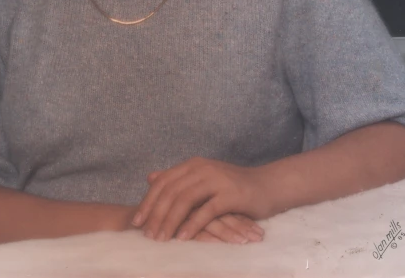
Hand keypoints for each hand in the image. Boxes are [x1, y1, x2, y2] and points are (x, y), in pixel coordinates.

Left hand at [131, 157, 270, 241]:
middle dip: (155, 214)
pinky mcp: (230, 195)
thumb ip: (178, 178)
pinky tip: (182, 238)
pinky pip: (206, 211)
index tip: (136, 221)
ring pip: (185, 200)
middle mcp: (202, 169)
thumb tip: (151, 177)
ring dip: (170, 221)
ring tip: (160, 239)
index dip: (148, 201)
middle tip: (146, 235)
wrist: (268, 185)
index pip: (164, 182)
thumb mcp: (203, 178)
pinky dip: (192, 225)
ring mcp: (216, 180)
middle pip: (171, 191)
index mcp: (193, 165)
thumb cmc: (233, 186)